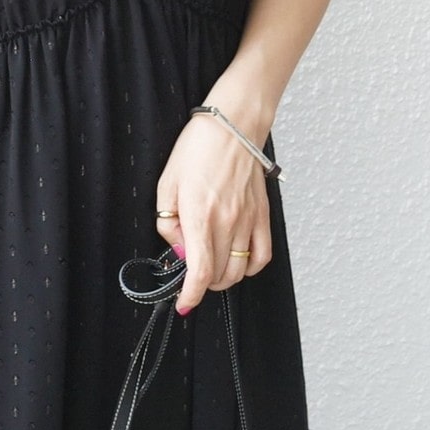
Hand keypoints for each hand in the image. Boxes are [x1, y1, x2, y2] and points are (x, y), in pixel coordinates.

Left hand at [154, 105, 273, 314]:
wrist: (233, 126)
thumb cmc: (198, 148)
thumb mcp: (167, 183)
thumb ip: (168, 221)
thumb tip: (178, 249)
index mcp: (199, 216)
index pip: (199, 272)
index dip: (190, 295)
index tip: (183, 303)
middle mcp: (227, 222)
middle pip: (219, 277)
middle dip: (202, 284)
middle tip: (191, 271)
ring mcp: (249, 221)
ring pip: (240, 271)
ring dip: (223, 277)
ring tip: (211, 264)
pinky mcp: (263, 216)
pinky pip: (262, 256)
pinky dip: (249, 268)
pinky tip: (237, 261)